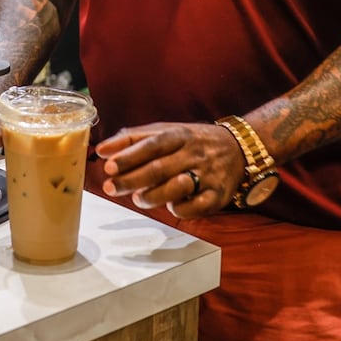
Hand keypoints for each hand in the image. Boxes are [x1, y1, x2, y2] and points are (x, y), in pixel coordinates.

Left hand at [95, 122, 244, 218]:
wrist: (238, 149)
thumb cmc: (191, 142)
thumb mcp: (166, 131)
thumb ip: (133, 138)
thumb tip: (102, 150)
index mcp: (179, 135)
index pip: (152, 144)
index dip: (129, 155)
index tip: (108, 165)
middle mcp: (194, 153)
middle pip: (159, 168)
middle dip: (132, 180)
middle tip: (111, 188)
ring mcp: (207, 174)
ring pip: (176, 189)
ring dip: (152, 196)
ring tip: (137, 199)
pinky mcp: (217, 195)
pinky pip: (195, 207)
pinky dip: (179, 209)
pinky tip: (171, 206)